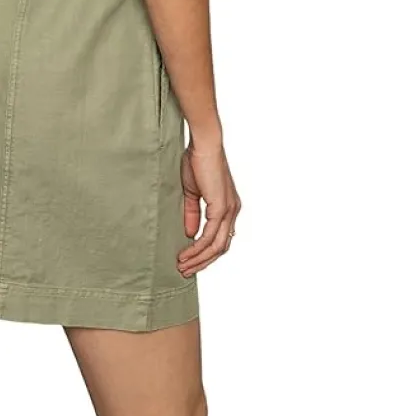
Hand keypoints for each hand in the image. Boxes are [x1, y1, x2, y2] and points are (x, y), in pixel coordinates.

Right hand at [177, 140, 240, 276]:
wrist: (203, 144)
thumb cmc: (197, 161)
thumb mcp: (192, 192)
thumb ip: (192, 213)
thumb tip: (190, 235)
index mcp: (228, 207)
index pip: (220, 238)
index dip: (206, 252)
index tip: (190, 260)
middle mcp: (232, 211)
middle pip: (220, 247)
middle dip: (202, 262)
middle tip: (185, 270)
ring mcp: (229, 211)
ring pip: (216, 246)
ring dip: (199, 259)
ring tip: (182, 266)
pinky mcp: (221, 208)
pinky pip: (210, 236)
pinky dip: (198, 248)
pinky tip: (187, 254)